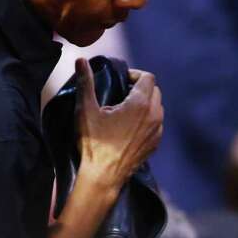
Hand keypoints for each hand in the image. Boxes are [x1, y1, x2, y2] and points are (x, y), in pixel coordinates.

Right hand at [74, 58, 163, 190]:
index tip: (120, 81)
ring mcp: (157, 131)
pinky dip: (147, 120)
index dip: (134, 74)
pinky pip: (156, 124)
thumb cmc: (94, 143)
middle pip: (154, 90)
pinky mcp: (155, 144)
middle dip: (140, 88)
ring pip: (157, 107)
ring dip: (145, 104)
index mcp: (141, 104)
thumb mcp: (86, 110)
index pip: (148, 77)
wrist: (103, 177)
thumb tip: (80, 60)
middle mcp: (154, 115)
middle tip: (121, 93)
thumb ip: (85, 82)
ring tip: (124, 110)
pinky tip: (129, 127)